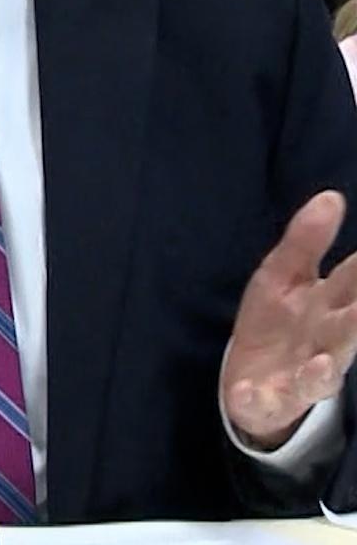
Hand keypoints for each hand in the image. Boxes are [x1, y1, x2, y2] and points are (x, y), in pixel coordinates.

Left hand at [222, 190, 356, 448]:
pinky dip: (259, 399)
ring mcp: (302, 373)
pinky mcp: (270, 398)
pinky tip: (249, 391)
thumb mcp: (283, 274)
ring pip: (321, 374)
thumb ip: (307, 240)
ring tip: (325, 363)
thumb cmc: (278, 321)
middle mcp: (326, 341)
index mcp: (331, 305)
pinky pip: (266, 401)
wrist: (250, 379)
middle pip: (350, 329)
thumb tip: (332, 196)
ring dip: (324, 370)